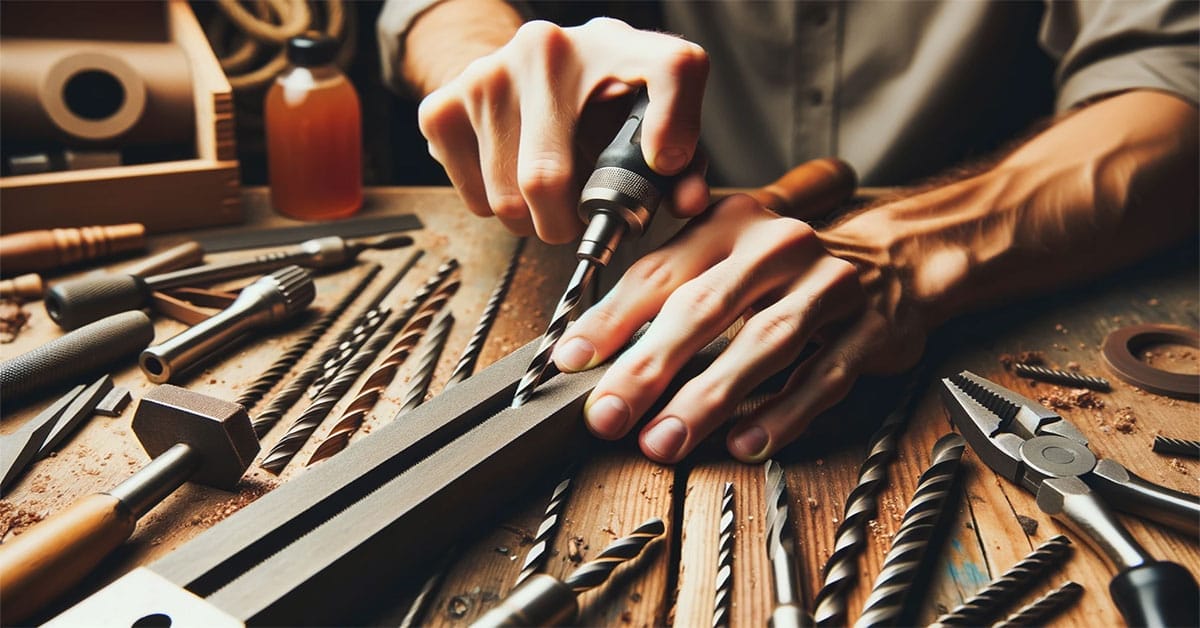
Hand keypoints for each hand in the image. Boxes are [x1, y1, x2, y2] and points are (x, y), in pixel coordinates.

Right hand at [416, 17, 709, 242]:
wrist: (524, 63)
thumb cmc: (598, 95)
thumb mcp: (649, 111)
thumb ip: (685, 156)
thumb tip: (685, 202)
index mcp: (614, 43)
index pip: (671, 69)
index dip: (676, 124)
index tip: (665, 161)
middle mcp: (544, 48)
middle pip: (549, 180)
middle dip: (565, 222)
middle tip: (574, 217)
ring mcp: (485, 76)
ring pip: (506, 201)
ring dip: (529, 222)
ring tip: (543, 194)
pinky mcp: (442, 107)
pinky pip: (472, 199)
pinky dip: (494, 207)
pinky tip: (509, 175)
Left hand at [552, 193, 928, 462]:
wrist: (897, 254)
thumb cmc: (787, 265)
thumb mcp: (727, 251)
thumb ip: (666, 288)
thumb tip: (592, 348)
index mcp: (732, 222)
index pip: (660, 273)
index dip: (612, 320)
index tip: (571, 360)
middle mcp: (779, 247)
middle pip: (704, 308)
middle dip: (649, 367)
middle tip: (608, 415)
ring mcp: (829, 286)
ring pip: (762, 345)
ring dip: (709, 398)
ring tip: (665, 440)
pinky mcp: (870, 328)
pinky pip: (821, 377)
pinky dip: (783, 413)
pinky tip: (746, 444)